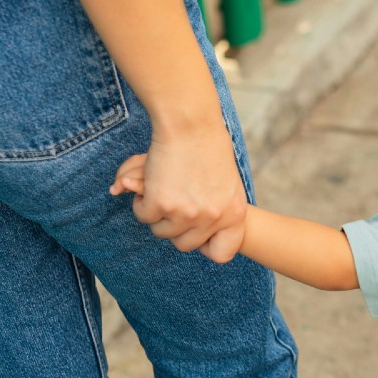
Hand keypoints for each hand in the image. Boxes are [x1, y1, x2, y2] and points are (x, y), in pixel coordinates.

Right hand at [109, 129, 245, 263]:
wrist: (191, 123)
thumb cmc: (207, 146)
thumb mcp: (226, 183)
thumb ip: (216, 210)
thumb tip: (204, 243)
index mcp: (234, 213)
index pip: (223, 253)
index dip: (206, 244)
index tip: (198, 228)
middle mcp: (213, 217)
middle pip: (184, 244)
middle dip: (175, 225)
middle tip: (176, 198)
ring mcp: (187, 213)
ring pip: (161, 231)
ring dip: (158, 211)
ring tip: (166, 184)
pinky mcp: (161, 204)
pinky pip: (144, 215)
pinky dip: (142, 200)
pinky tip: (153, 180)